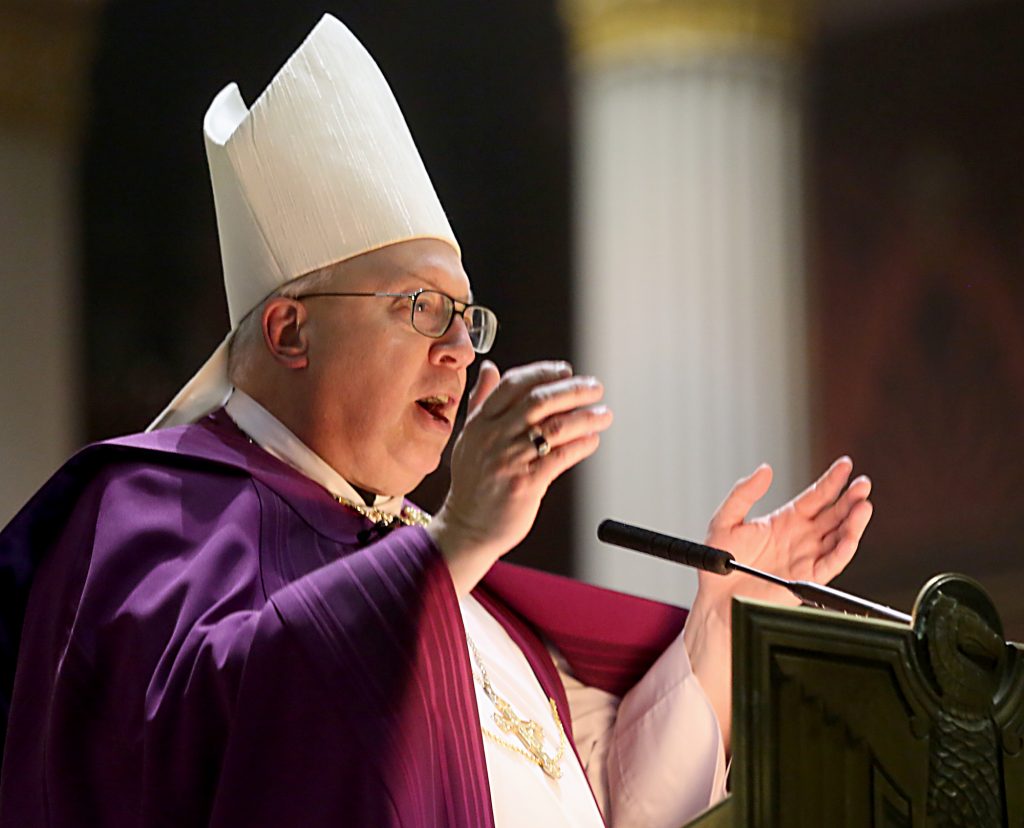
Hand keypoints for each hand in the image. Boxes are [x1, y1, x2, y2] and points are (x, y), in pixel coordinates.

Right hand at [429, 360, 613, 594]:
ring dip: (584, 417)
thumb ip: (481, 401)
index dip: (543, 373)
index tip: (566, 371)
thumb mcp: (470, 438)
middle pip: (539, 401)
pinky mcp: (525, 484)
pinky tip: (592, 441)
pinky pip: (559, 457)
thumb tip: (490, 369)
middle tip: (594, 388)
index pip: (514, 385)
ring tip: (603, 415)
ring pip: (554, 427)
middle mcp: (494, 437)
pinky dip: (580, 446)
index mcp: (480, 423)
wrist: (467, 528)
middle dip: (573, 390)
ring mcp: (509, 460)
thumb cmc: (473, 485)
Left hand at [698, 456, 871, 610]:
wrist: (716, 598)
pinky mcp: (807, 578)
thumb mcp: (726, 519)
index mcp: (784, 521)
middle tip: (863, 484)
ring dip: (853, 522)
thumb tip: (765, 470)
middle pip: (833, 514)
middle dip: (850, 499)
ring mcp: (805, 557)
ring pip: (838, 537)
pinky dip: (844, 549)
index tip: (845, 465)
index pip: (815, 497)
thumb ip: (744, 493)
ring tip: (864, 504)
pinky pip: (832, 563)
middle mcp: (800, 537)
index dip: (831, 481)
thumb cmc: (720, 564)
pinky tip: (852, 535)